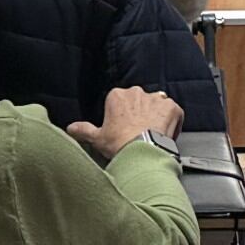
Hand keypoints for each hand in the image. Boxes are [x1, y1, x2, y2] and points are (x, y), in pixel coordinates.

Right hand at [67, 87, 183, 160]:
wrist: (143, 153)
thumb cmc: (120, 144)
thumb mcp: (97, 138)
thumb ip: (83, 130)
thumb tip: (71, 128)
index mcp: (118, 96)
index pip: (120, 101)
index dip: (122, 117)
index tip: (123, 129)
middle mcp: (137, 93)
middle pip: (139, 101)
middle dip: (139, 115)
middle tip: (137, 133)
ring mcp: (156, 99)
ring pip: (157, 105)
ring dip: (155, 117)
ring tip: (151, 135)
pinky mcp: (172, 107)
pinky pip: (173, 112)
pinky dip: (171, 122)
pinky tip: (164, 135)